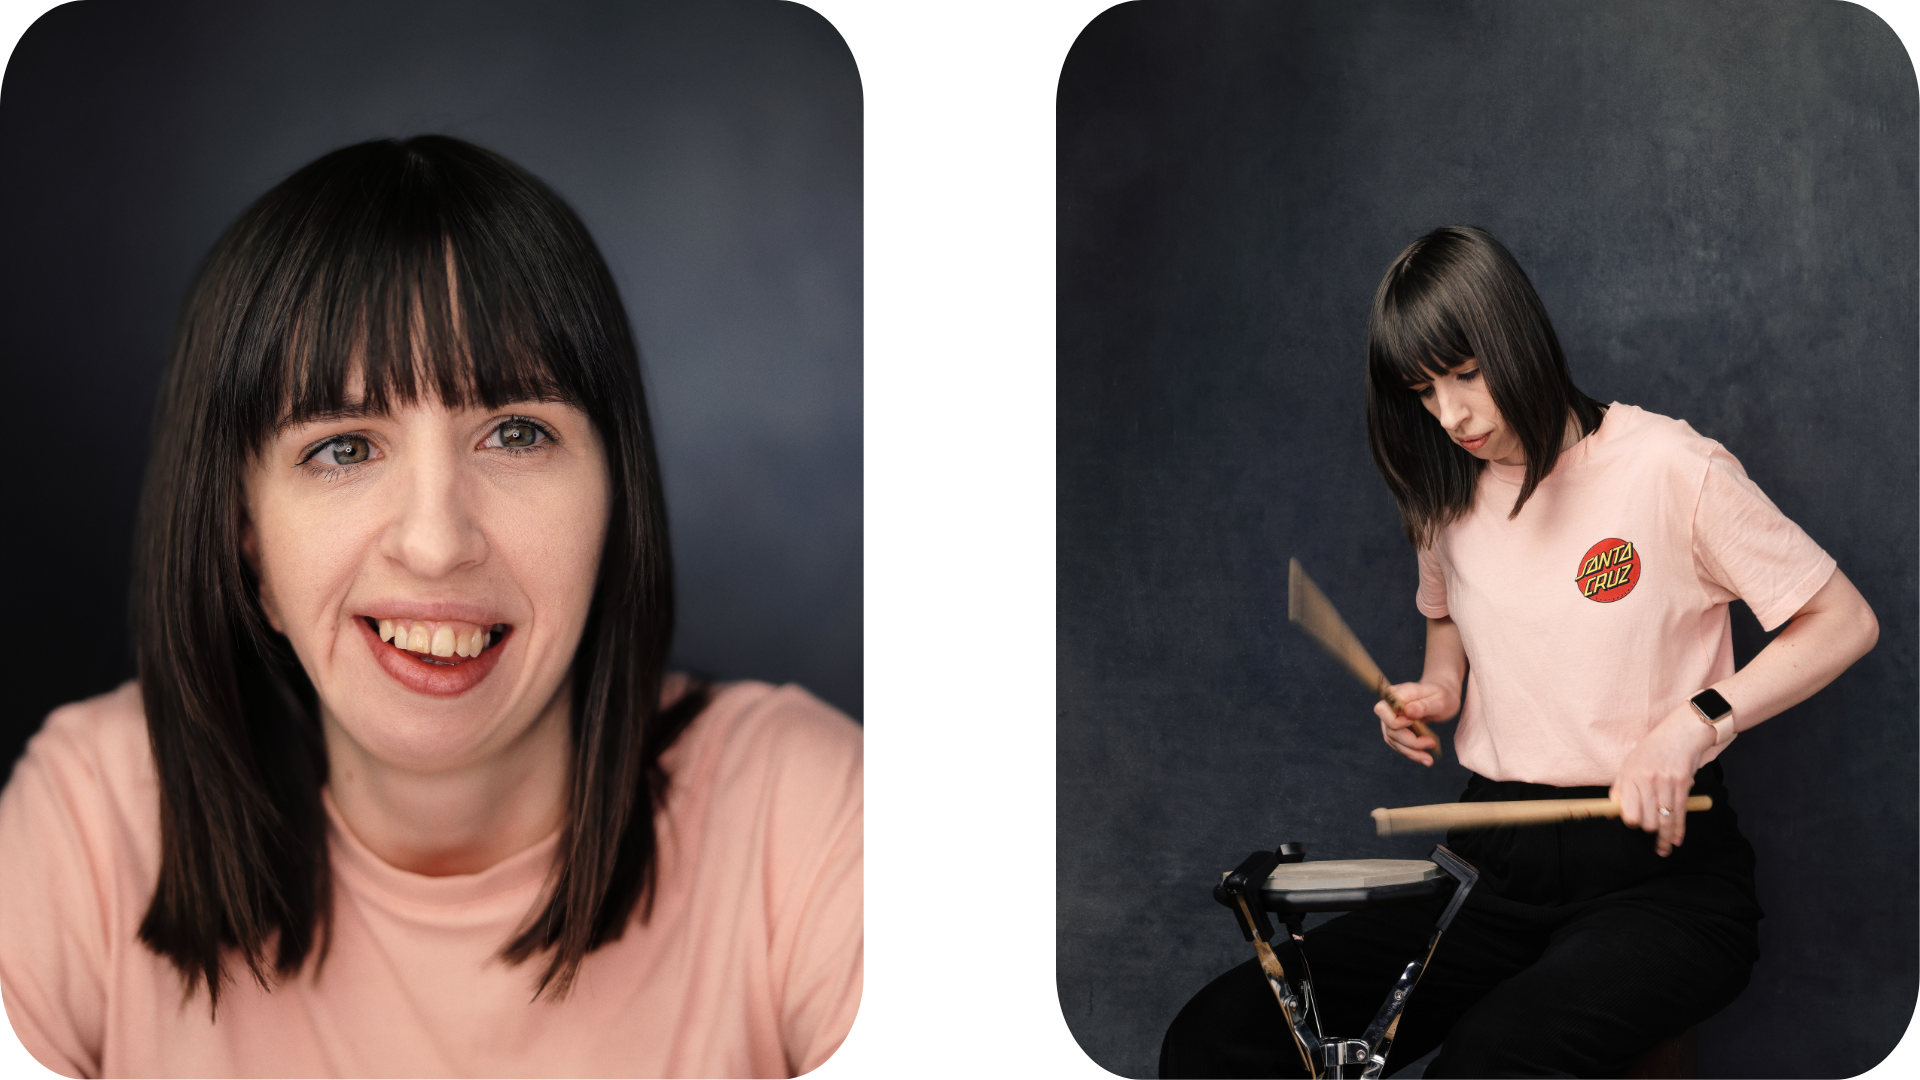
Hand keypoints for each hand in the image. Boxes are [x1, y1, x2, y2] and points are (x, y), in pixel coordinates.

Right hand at [1374, 681, 1456, 766]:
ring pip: (1393, 740)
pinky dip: (1411, 753)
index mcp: (1398, 693)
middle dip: (1409, 742)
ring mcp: (1390, 719)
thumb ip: (1423, 706)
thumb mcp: (1439, 700)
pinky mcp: (1395, 730)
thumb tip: (1407, 712)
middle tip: (1431, 743)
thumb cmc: (1442, 695)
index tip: (1416, 723)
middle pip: (1389, 728)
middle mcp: (1389, 706)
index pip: (1384, 710)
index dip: (1397, 722)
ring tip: (1428, 759)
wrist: (1442, 697)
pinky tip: (1424, 757)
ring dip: (1411, 752)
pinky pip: (1398, 744)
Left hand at [1609, 705, 1716, 855]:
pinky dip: (1678, 830)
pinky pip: (1680, 814)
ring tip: (1664, 849)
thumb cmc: (1651, 751)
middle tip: (1650, 829)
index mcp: (1630, 775)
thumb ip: (1619, 791)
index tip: (1634, 823)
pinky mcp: (1684, 785)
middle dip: (1649, 829)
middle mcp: (1647, 780)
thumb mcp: (1628, 765)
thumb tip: (1612, 815)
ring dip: (1665, 838)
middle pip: (1647, 820)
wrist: (1681, 734)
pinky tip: (1676, 840)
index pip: (1628, 811)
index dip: (1631, 821)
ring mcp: (1666, 783)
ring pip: (1665, 820)